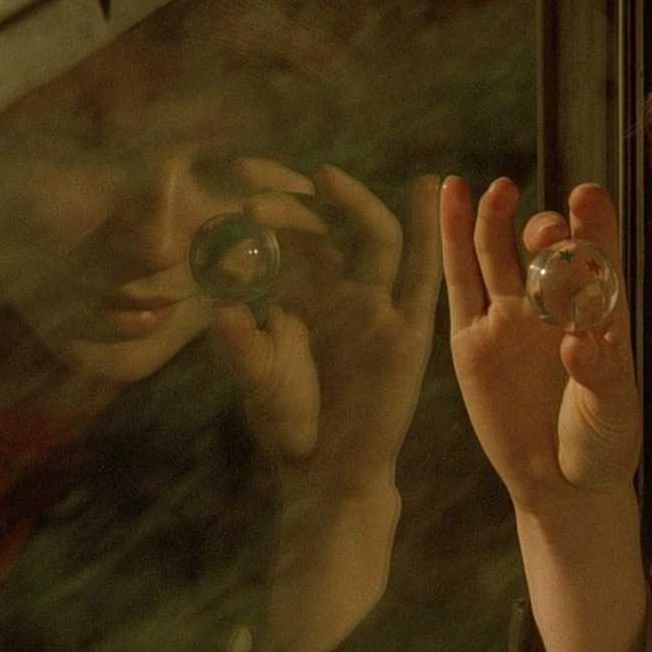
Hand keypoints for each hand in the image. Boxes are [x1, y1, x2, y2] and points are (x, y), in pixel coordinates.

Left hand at [208, 158, 441, 651]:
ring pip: (376, 239)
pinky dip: (428, 232)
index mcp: (304, 301)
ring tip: (324, 178)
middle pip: (329, 232)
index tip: (226, 205)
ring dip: (355, 204)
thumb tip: (221, 307)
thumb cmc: (291, 429)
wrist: (330, 473)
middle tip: (252, 197)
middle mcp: (342, 296)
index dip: (265, 219)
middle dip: (296, 209)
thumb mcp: (262, 382)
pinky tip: (430, 191)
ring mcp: (379, 308)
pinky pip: (422, 273)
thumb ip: (244, 347)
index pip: (288, 244)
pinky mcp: (410, 328)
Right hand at [440, 176, 641, 516]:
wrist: (562, 484)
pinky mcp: (472, 338)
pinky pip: (460, 283)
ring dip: (497, 222)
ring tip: (499, 190)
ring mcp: (509, 318)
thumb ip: (601, 375)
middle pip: (546, 253)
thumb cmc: (602, 443)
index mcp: (599, 312)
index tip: (588, 196)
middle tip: (547, 230)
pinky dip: (454, 240)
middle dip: (547, 233)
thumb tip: (576, 342)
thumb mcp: (613, 412)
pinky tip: (452, 198)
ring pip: (498, 257)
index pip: (598, 257)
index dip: (594, 225)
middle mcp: (553, 305)